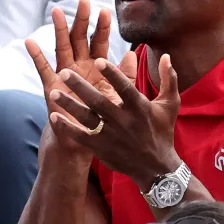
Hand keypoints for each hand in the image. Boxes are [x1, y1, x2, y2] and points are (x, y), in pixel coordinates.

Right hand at [26, 0, 116, 152]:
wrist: (91, 138)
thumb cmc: (105, 115)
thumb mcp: (119, 93)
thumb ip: (125, 75)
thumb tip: (132, 55)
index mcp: (97, 67)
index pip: (99, 42)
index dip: (102, 28)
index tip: (106, 11)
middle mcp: (80, 66)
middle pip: (80, 38)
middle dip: (81, 20)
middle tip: (83, 1)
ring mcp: (65, 75)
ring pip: (62, 47)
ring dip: (60, 30)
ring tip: (58, 11)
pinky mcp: (52, 87)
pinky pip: (43, 69)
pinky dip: (36, 56)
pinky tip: (29, 41)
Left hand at [49, 53, 180, 189]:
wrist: (156, 168)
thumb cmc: (162, 131)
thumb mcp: (170, 104)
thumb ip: (168, 79)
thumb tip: (166, 56)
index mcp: (140, 108)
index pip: (125, 88)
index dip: (112, 75)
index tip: (99, 60)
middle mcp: (124, 121)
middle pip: (99, 102)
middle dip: (80, 87)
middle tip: (64, 73)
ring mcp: (111, 136)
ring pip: (86, 118)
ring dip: (69, 105)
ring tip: (53, 92)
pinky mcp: (101, 148)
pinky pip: (80, 136)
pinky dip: (67, 127)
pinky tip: (54, 116)